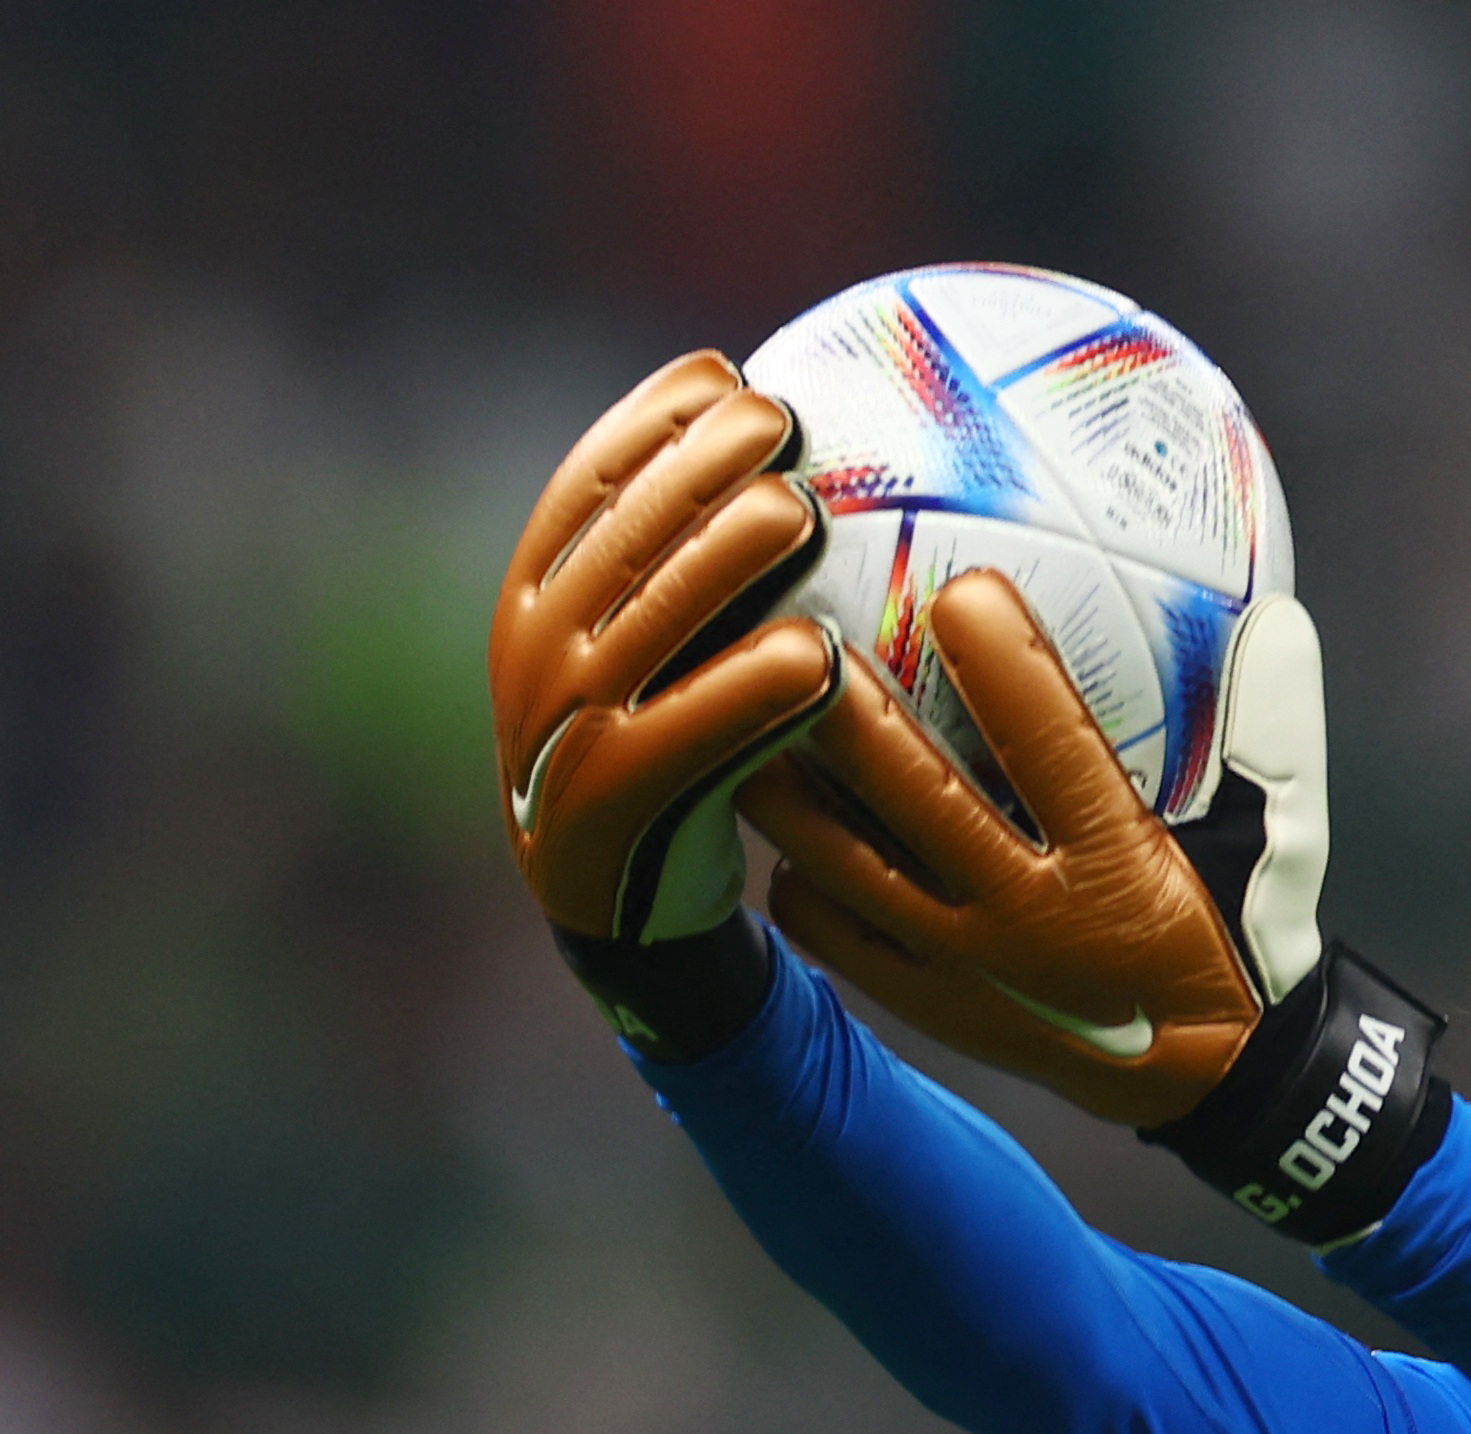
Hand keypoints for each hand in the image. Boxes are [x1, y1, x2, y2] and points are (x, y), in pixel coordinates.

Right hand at [490, 351, 838, 951]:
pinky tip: (818, 660)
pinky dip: (749, 695)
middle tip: (783, 421)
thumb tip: (788, 441)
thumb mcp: (667, 651)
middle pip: (620, 540)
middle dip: (698, 470)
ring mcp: (565, 727)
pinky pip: (687, 739)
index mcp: (538, 598)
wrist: (629, 910)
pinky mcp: (609, 803)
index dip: (652, 423)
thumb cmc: (675, 754)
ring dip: (724, 561)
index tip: (726, 372)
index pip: (587, 487)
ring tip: (801, 513)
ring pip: (649, 625)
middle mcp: (538, 652)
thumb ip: (695, 566)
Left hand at [744, 569, 1447, 1242]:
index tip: (965, 592)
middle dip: (852, 712)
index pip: (1056, 751)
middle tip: (802, 629)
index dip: (1008, 669)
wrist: (1205, 1073)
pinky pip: (829, 931)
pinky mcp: (927, 1001)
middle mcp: (1031, 918)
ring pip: (847, 865)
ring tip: (749, 708)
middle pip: (917, 802)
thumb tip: (1270, 617)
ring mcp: (966, 966)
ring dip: (791, 786)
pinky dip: (796, 871)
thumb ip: (1266, 730)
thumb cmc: (1233, 931)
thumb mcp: (1275, 833)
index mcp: (1120, 865)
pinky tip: (786, 824)